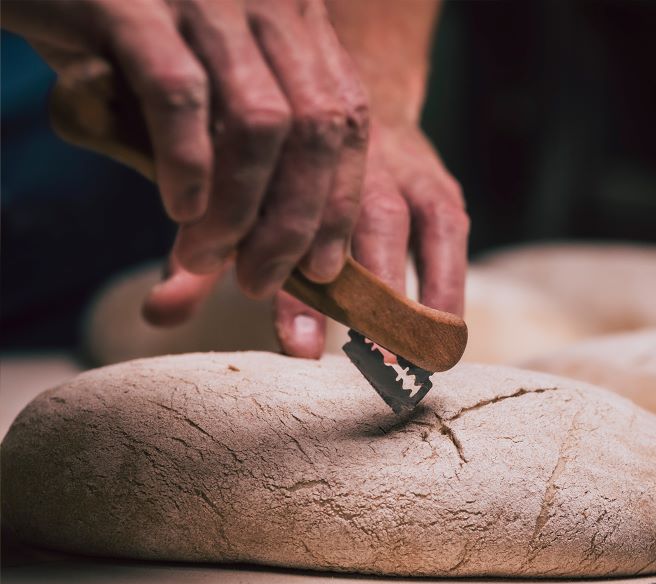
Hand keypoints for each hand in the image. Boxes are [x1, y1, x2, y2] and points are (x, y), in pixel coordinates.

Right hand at [5, 0, 368, 298]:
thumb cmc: (122, 53)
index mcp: (299, 25)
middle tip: (259, 283)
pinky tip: (180, 207)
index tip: (324, 272)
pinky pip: (181, 95)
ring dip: (238, 209)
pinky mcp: (133, 2)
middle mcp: (268, 5)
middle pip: (318, 129)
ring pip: (259, 122)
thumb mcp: (195, 108)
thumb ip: (219, 181)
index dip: (342, 203)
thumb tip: (216, 289)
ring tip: (205, 258)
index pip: (350, 120)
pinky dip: (188, 164)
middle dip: (296, 223)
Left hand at [143, 121, 468, 359]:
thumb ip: (199, 257)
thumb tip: (156, 314)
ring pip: (394, 222)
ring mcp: (395, 166)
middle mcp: (343, 152)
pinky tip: (442, 336)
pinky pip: (445, 232)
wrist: (343, 97)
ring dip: (396, 291)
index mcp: (284, 152)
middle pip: (336, 219)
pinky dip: (446, 283)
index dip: (283, 273)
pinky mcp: (435, 186)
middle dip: (341, 291)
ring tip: (400, 360)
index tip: (283, 332)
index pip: (282, 211)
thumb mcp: (231, 200)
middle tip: (338, 355)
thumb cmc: (275, 170)